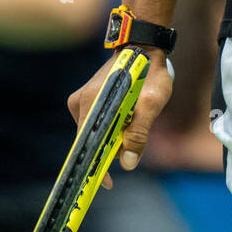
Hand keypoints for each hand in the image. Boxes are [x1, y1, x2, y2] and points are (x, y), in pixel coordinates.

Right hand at [67, 47, 172, 188]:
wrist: (143, 48)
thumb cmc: (149, 73)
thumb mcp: (151, 103)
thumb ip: (139, 133)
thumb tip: (127, 163)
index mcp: (92, 103)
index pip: (87, 144)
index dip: (96, 165)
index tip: (105, 183)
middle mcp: (80, 102)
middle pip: (89, 141)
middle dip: (106, 154)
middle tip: (122, 162)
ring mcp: (81, 100)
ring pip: (93, 133)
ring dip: (110, 141)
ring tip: (129, 134)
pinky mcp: (86, 100)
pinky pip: (95, 124)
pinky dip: (108, 131)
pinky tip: (123, 125)